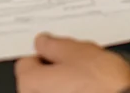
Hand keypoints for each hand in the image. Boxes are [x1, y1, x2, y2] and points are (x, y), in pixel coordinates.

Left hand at [15, 34, 129, 92]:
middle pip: (39, 79)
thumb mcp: (78, 51)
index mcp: (29, 83)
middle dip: (56, 71)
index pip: (26, 60)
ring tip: (91, 80)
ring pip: (54, 91)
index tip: (58, 50)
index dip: (45, 53)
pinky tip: (93, 91)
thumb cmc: (103, 86)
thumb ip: (54, 44)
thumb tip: (43, 42)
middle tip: (79, 64)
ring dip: (66, 86)